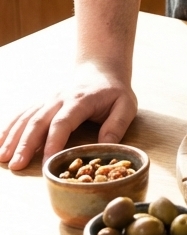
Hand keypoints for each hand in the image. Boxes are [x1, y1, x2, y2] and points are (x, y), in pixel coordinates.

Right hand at [0, 62, 137, 171]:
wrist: (100, 69)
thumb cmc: (114, 92)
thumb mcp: (125, 105)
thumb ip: (117, 124)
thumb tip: (106, 146)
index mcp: (80, 100)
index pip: (63, 122)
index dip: (54, 142)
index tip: (46, 162)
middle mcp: (59, 98)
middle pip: (39, 121)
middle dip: (25, 144)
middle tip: (15, 165)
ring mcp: (48, 99)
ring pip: (26, 118)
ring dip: (12, 137)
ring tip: (1, 158)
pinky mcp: (41, 103)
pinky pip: (22, 114)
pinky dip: (9, 127)